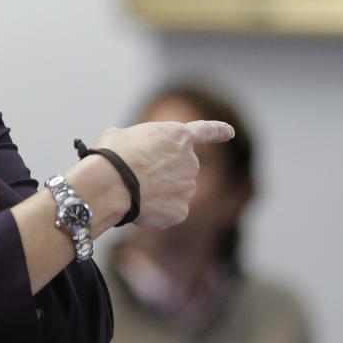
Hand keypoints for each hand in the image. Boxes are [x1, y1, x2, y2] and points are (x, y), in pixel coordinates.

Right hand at [94, 120, 234, 228]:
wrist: (112, 182)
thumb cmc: (113, 154)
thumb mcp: (120, 135)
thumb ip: (136, 142)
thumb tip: (130, 151)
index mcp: (178, 136)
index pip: (205, 131)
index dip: (218, 131)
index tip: (230, 132)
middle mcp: (191, 161)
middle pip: (180, 167)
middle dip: (164, 172)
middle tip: (137, 174)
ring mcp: (188, 188)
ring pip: (174, 190)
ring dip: (158, 191)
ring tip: (134, 191)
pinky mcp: (181, 211)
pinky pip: (169, 210)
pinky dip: (156, 210)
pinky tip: (139, 205)